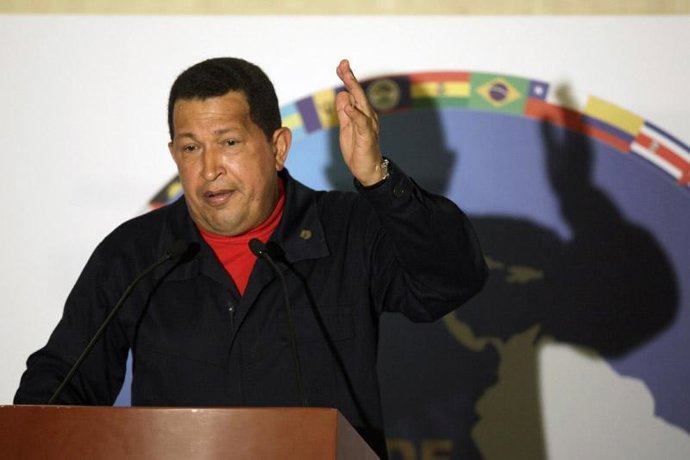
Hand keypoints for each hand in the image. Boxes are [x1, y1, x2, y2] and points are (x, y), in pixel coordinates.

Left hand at [335, 59, 384, 185]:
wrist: (367, 169)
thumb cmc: (357, 148)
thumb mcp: (346, 127)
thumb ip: (344, 112)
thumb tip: (341, 94)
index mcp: (361, 112)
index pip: (353, 92)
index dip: (347, 78)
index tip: (341, 65)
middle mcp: (367, 115)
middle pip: (358, 93)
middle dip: (350, 77)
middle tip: (343, 63)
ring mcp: (368, 124)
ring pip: (361, 103)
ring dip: (353, 89)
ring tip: (346, 76)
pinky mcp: (367, 136)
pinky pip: (361, 122)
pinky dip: (355, 114)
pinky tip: (349, 107)